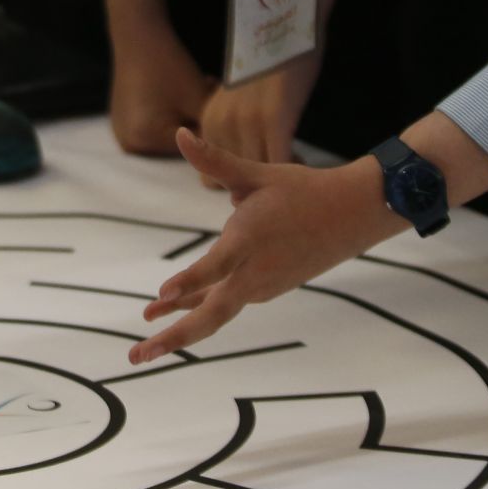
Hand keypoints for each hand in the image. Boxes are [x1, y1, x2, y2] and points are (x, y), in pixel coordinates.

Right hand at [110, 31, 215, 156]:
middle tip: (209, 100)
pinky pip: (154, 130)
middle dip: (198, 126)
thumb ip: (213, 129)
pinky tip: (177, 97)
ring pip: (168, 137)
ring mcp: (123, 135)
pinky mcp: (123, 124)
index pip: (191, 149)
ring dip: (186, 122)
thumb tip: (230, 149)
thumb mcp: (198, 99)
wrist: (138, 36)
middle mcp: (129, 144)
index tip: (223, 113)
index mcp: (145, 140)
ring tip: (196, 96)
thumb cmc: (168, 66)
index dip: (211, 132)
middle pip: (178, 145)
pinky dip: (170, 118)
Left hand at [130, 130, 402, 364]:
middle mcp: (254, 272)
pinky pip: (224, 300)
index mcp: (250, 240)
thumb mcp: (257, 174)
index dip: (189, 282)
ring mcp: (261, 285)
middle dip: (172, 338)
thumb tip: (179, 133)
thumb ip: (214, 161)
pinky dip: (198, 305)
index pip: (216, 266)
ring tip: (143, 339)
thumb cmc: (302, 191)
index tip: (161, 294)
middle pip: (211, 314)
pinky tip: (171, 308)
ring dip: (179, 326)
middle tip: (136, 355)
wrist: (351, 217)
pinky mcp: (264, 287)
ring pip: (215, 311)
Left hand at [199, 46, 321, 175]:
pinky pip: (282, 161)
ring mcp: (247, 122)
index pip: (213, 178)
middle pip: (235, 183)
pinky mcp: (274, 118)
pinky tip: (301, 157)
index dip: (238, 184)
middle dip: (257, 186)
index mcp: (210, 122)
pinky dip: (292, 166)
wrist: (283, 24)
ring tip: (292, 166)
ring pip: (260, 175)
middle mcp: (221, 125)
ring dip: (276, 177)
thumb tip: (243, 156)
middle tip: (278, 177)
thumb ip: (233, 125)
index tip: (258, 175)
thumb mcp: (236, 97)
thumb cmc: (268, 62)